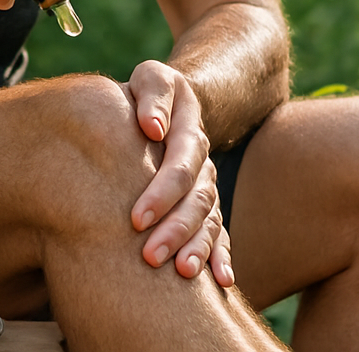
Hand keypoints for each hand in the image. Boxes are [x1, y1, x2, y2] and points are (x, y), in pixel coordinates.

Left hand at [122, 60, 233, 286]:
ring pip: (209, 221)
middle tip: (151, 257)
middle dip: (176, 230)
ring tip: (184, 274)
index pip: (180, 166)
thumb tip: (152, 129)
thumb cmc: (148, 93)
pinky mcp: (206, 206)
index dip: (161, 193)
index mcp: (190, 133)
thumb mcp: (151, 78)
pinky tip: (222, 281)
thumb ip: (153, 95)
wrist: (174, 103)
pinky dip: (222, 256)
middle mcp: (204, 164)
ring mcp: (208, 187)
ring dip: (199, 248)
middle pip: (198, 201)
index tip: (136, 218)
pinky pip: (219, 233)